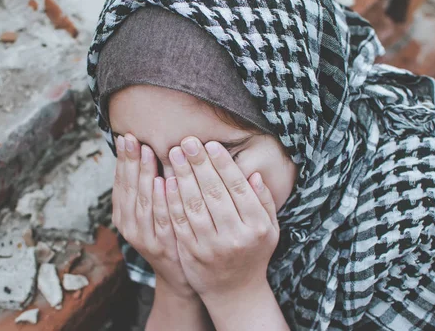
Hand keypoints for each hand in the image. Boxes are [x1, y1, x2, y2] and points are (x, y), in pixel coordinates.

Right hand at [112, 133, 195, 298]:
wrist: (179, 274)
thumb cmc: (167, 234)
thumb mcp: (151, 212)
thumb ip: (146, 187)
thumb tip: (145, 149)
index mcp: (123, 215)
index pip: (120, 183)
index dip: (121, 160)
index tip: (125, 137)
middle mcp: (129, 226)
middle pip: (128, 189)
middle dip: (130, 162)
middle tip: (134, 138)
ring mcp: (144, 237)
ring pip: (141, 202)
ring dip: (143, 175)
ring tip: (147, 152)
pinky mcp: (161, 245)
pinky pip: (160, 218)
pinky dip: (160, 200)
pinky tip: (162, 182)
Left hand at [165, 136, 279, 300]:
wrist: (235, 292)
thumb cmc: (253, 253)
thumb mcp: (269, 229)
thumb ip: (263, 201)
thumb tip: (253, 174)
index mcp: (257, 227)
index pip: (237, 188)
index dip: (223, 165)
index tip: (211, 144)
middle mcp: (235, 236)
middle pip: (214, 193)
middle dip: (199, 164)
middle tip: (187, 141)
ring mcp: (212, 246)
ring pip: (194, 205)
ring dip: (182, 177)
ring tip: (175, 154)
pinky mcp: (191, 253)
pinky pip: (179, 222)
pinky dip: (172, 200)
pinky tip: (165, 181)